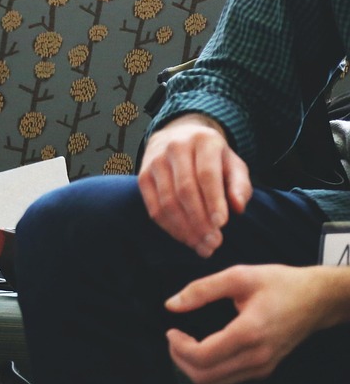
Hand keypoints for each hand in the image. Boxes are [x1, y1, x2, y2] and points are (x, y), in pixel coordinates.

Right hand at [137, 113, 251, 257]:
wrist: (178, 137)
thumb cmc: (212, 157)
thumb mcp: (232, 163)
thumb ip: (240, 185)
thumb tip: (238, 207)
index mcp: (203, 141)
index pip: (206, 174)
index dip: (213, 201)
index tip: (222, 224)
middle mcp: (175, 148)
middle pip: (185, 190)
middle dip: (200, 221)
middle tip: (214, 243)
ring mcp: (155, 162)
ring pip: (167, 202)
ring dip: (184, 229)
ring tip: (201, 246)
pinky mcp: (143, 177)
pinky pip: (154, 208)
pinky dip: (169, 227)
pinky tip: (185, 238)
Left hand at [165, 264, 349, 383]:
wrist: (318, 299)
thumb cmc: (282, 285)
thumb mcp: (239, 276)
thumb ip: (202, 289)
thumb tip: (172, 304)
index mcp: (250, 332)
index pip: (203, 356)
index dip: (178, 348)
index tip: (171, 332)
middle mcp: (257, 355)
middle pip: (204, 376)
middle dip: (180, 360)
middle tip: (175, 339)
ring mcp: (262, 365)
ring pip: (214, 383)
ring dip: (192, 367)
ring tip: (186, 345)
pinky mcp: (264, 368)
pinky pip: (228, 379)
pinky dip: (209, 369)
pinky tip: (205, 349)